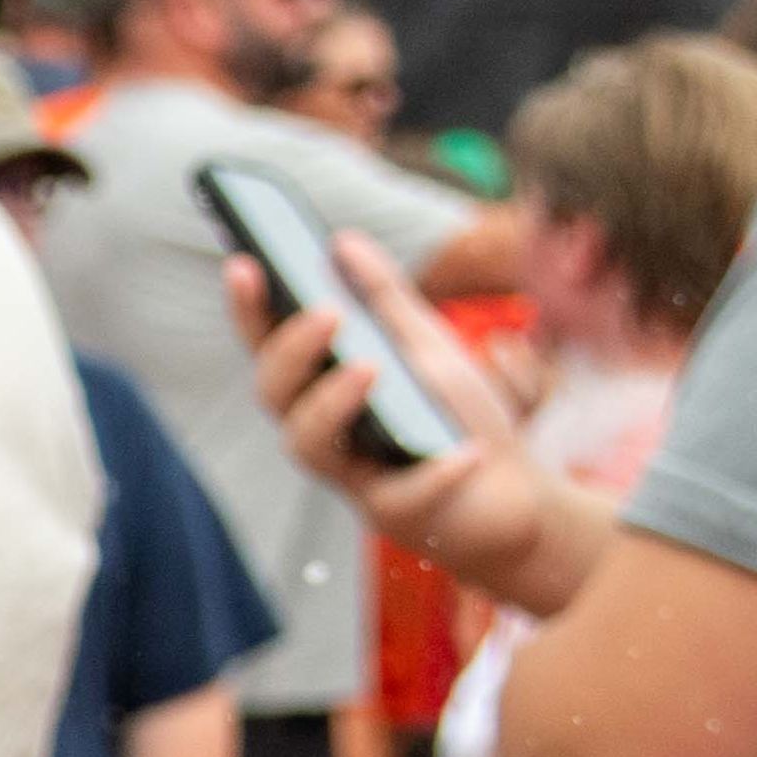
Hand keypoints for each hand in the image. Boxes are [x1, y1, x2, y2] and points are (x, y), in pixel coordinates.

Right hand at [233, 239, 585, 615]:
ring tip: (371, 368)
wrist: (512, 492)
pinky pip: (400, 496)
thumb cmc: (458, 415)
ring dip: (333, 404)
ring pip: (309, 446)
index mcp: (323, 386)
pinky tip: (468, 453)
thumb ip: (385, 297)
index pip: (269, 345)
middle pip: (274, 395)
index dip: (249, 310)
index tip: (243, 264)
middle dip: (292, 352)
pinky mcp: (393, 515)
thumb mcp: (427, 344)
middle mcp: (323, 431)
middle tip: (329, 312)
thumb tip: (342, 241)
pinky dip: (434, 473)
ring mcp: (352, 475)